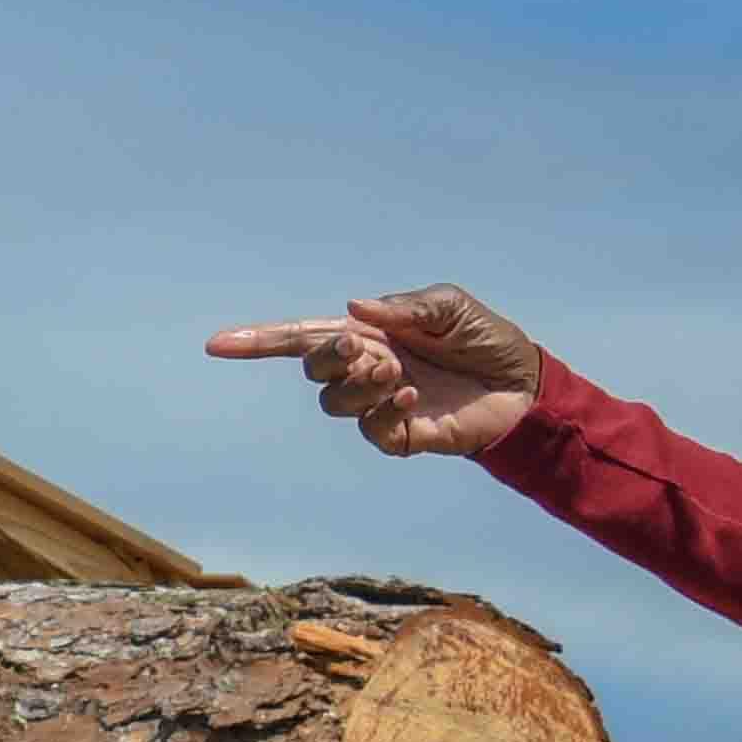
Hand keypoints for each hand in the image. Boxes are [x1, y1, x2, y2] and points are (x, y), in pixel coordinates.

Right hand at [206, 286, 542, 460]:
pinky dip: (383, 412)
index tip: (217, 344)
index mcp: (367, 335)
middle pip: (312, 369)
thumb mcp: (449, 306)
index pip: (301, 339)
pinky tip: (411, 396)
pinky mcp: (402, 435)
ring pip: (335, 404)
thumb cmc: (485, 339)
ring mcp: (380, 405)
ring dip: (357, 386)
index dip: (258, 341)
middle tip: (363, 351)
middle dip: (328, 359)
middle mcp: (366, 370)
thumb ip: (403, 307)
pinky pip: (371, 432)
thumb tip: (355, 310)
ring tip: (396, 375)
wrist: (523, 385)